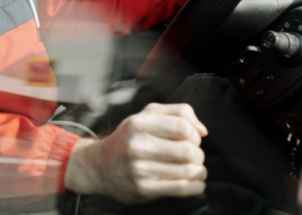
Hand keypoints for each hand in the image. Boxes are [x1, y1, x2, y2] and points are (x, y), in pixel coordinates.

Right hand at [63, 103, 207, 203]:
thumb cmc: (128, 139)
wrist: (99, 165)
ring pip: (189, 171)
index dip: (194, 135)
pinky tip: (192, 182)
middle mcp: (137, 146)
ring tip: (193, 168)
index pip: (183, 127)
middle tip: (192, 156)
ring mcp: (140, 169)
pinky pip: (183, 189)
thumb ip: (177, 112)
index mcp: (138, 124)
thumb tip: (202, 130)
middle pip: (189, 151)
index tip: (191, 139)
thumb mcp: (146, 116)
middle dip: (198, 154)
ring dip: (199, 171)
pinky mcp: (144, 188)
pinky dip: (196, 186)